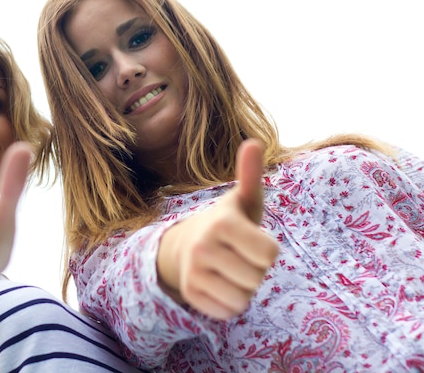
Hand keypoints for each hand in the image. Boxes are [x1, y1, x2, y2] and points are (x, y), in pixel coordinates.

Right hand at [157, 138, 278, 318]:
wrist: (186, 244)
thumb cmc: (228, 223)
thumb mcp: (243, 201)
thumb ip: (250, 175)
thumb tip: (253, 142)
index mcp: (222, 223)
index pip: (269, 255)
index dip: (267, 250)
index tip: (252, 240)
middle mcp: (202, 247)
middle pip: (258, 279)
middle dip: (256, 271)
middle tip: (239, 256)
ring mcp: (193, 272)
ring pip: (243, 299)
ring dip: (244, 289)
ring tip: (231, 270)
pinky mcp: (190, 294)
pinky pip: (228, 312)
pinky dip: (229, 303)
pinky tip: (219, 284)